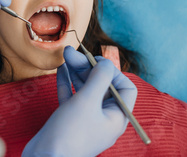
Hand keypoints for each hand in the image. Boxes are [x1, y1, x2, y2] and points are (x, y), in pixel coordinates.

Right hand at [22, 46, 137, 156]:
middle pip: (101, 86)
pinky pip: (71, 96)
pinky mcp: (69, 120)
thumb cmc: (70, 133)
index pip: (125, 88)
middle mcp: (103, 118)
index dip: (112, 72)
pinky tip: (61, 69)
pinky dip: (67, 82)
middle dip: (88, 67)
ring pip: (85, 89)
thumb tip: (106, 63)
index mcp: (116, 117)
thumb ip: (99, 78)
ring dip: (76, 71)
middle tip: (72, 53)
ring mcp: (85, 119)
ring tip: (65, 56)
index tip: (96, 61)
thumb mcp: (88, 101)